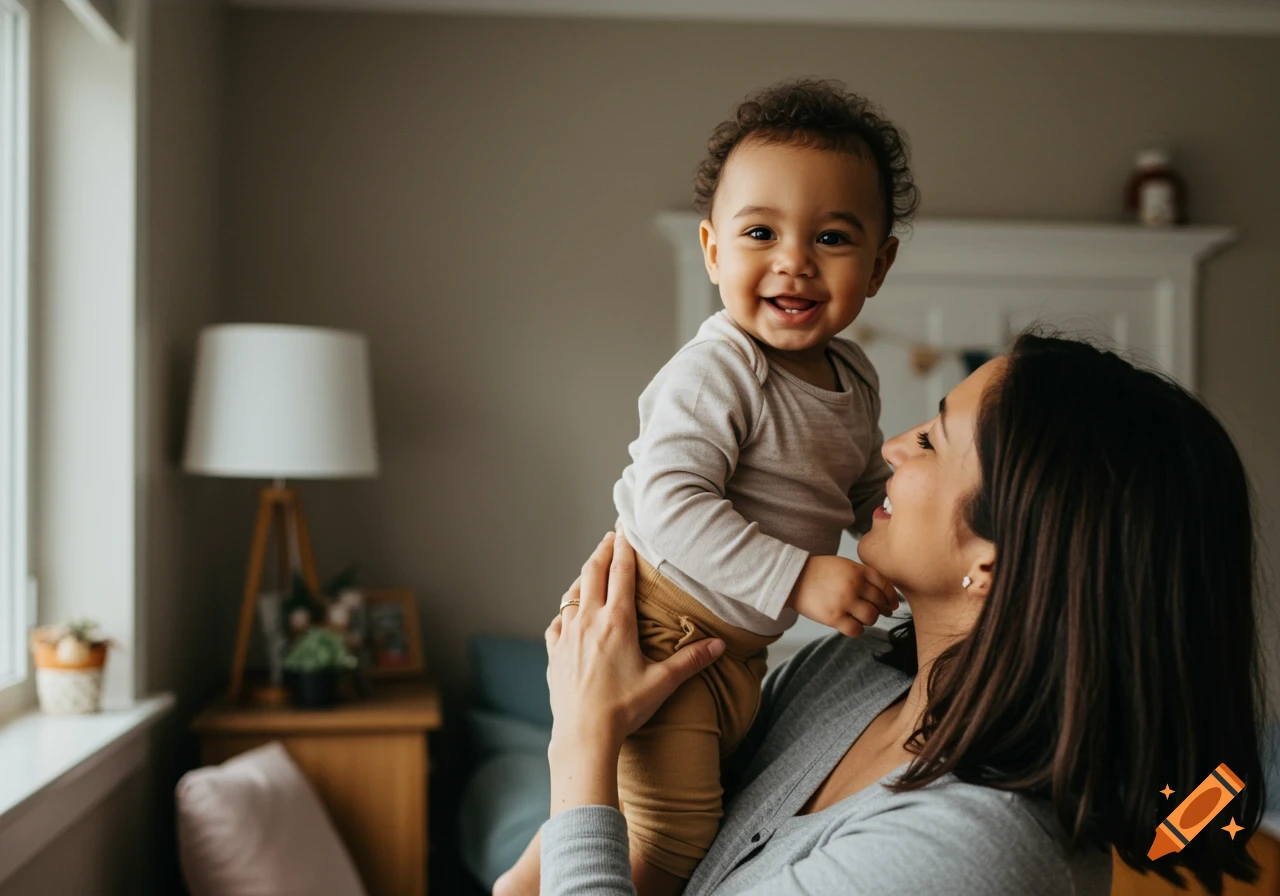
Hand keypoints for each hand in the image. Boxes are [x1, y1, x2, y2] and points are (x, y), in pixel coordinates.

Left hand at [543, 530, 724, 814]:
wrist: (583, 735)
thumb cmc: (624, 709)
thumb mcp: (662, 682)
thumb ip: (691, 660)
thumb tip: (719, 644)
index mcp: (617, 621)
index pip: (622, 572)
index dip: (626, 546)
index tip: (626, 527)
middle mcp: (589, 620)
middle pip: (593, 571)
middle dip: (604, 550)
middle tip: (611, 536)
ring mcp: (567, 635)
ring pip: (573, 593)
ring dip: (584, 577)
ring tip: (594, 569)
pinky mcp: (554, 651)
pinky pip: (558, 621)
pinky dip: (567, 611)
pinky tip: (571, 615)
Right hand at [786, 555, 898, 637]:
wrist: (792, 578)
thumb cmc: (817, 572)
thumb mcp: (842, 564)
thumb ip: (861, 575)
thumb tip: (883, 596)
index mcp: (857, 570)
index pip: (884, 584)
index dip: (892, 596)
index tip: (893, 604)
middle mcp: (853, 585)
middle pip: (879, 602)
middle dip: (882, 609)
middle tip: (879, 613)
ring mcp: (844, 601)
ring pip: (871, 617)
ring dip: (869, 620)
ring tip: (861, 618)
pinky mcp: (834, 617)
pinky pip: (856, 630)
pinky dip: (858, 630)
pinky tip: (852, 626)